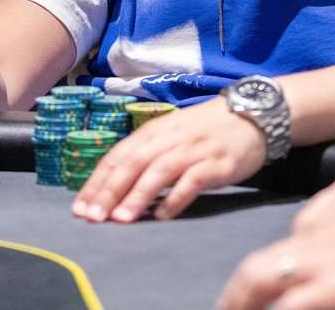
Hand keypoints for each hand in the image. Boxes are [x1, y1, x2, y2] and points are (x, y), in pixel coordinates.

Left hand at [72, 96, 266, 222]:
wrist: (255, 114)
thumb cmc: (208, 129)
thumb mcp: (174, 134)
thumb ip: (149, 155)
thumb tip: (116, 186)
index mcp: (156, 130)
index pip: (119, 155)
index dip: (98, 181)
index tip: (80, 207)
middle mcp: (172, 137)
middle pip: (134, 162)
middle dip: (110, 191)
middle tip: (92, 217)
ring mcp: (195, 149)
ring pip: (160, 170)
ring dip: (138, 195)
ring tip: (120, 219)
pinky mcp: (218, 162)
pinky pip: (194, 180)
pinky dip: (176, 197)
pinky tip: (163, 215)